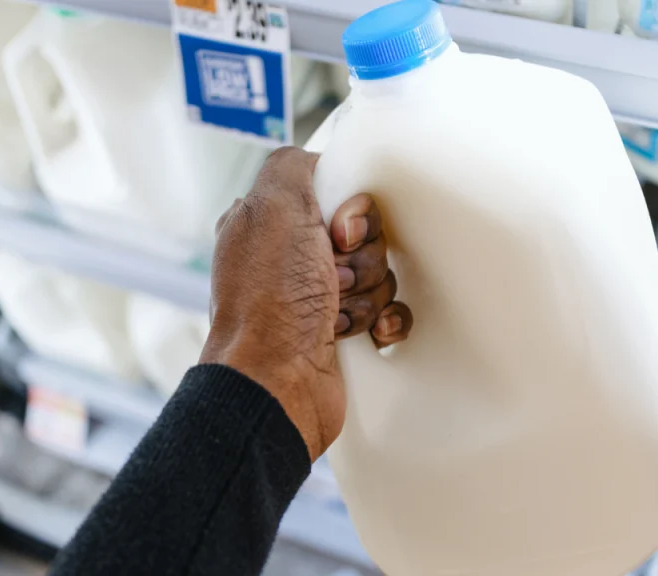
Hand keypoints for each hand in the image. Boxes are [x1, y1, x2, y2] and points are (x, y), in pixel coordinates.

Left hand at [200, 147, 412, 460]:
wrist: (277, 382)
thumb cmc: (270, 304)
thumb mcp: (273, 207)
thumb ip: (293, 166)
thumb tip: (318, 162)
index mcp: (270, 225)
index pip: (336, 194)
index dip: (350, 213)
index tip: (339, 231)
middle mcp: (289, 260)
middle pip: (364, 235)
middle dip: (360, 257)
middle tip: (332, 276)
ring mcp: (314, 299)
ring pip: (378, 273)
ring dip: (368, 292)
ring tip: (335, 311)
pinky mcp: (340, 333)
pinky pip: (388, 311)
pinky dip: (384, 320)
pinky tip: (366, 330)